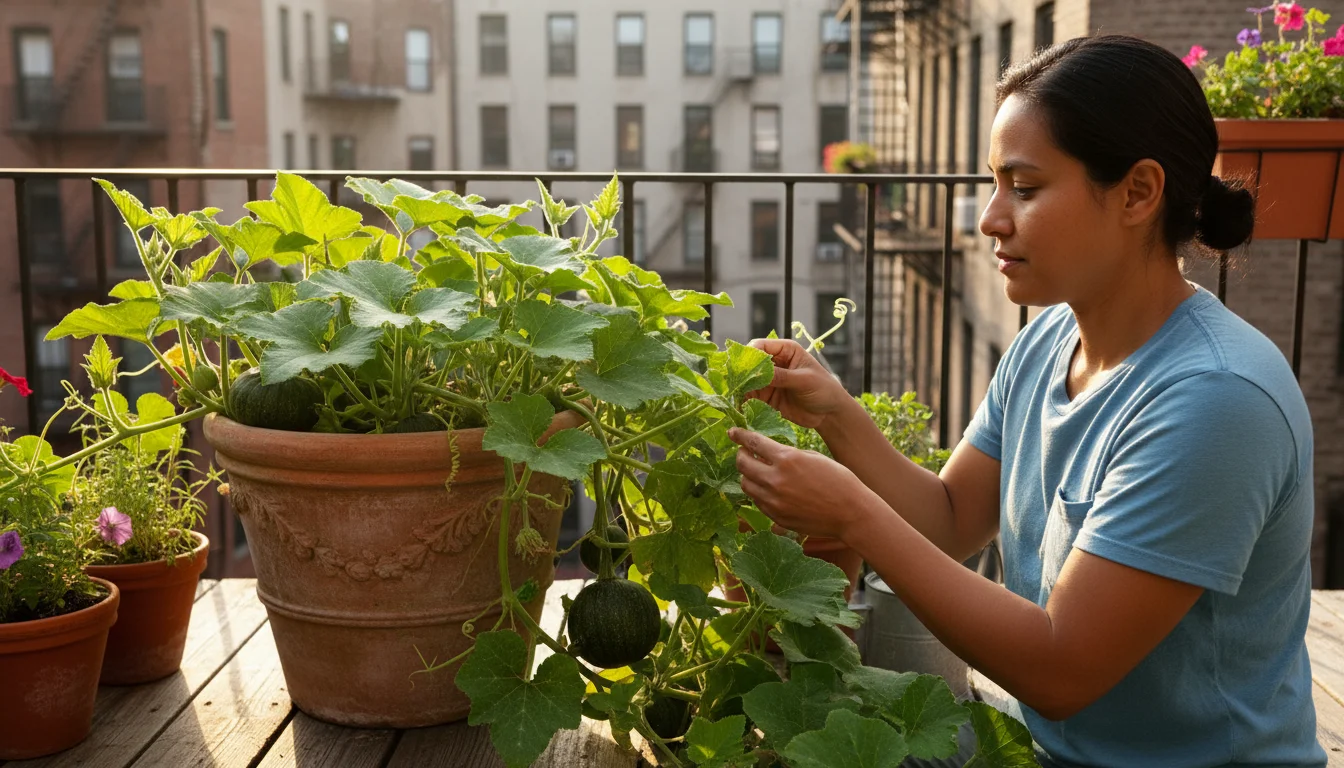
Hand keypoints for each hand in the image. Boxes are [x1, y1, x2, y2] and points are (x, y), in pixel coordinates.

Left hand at [728, 427, 872, 540]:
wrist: (851, 513)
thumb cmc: (838, 480)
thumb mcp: (813, 457)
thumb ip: (788, 454)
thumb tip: (767, 453)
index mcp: (787, 459)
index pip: (753, 442)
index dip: (739, 435)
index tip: (733, 432)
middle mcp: (776, 479)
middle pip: (742, 464)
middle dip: (741, 455)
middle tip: (745, 453)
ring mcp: (774, 501)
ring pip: (746, 484)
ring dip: (748, 475)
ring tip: (757, 472)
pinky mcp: (776, 517)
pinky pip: (757, 501)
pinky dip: (759, 493)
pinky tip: (769, 489)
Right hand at [744, 338, 849, 429]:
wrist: (830, 414)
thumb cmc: (824, 390)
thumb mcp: (804, 380)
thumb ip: (782, 376)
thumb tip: (759, 373)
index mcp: (786, 350)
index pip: (761, 346)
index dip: (750, 353)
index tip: (743, 366)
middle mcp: (775, 363)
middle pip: (751, 363)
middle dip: (742, 372)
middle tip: (735, 382)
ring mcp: (770, 381)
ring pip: (748, 381)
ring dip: (741, 387)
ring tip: (736, 396)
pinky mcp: (767, 397)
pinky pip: (751, 396)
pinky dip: (745, 400)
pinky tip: (741, 406)